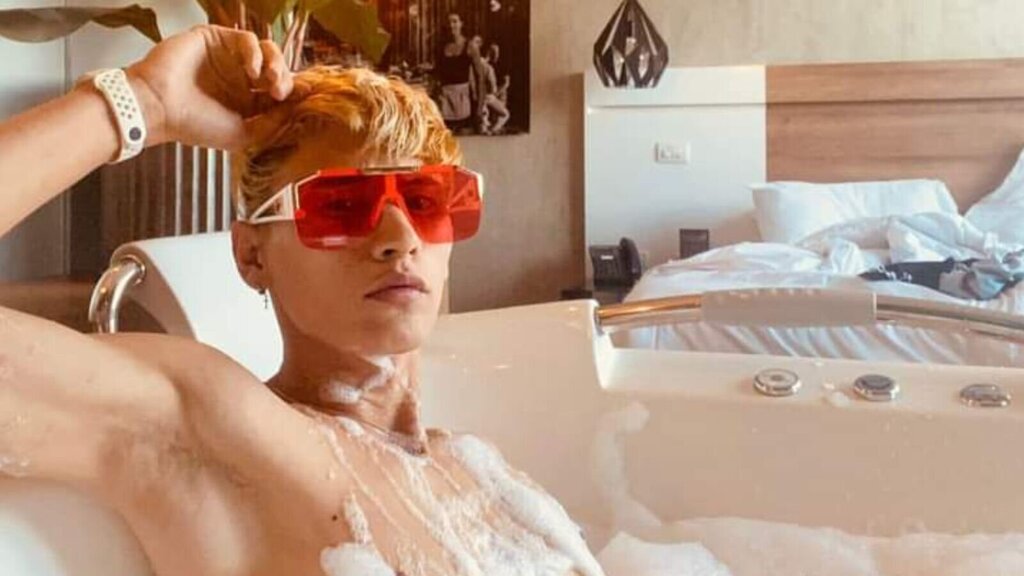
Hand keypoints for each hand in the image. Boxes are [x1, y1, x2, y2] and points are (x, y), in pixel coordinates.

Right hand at [125, 25, 304, 150]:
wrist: (159, 107)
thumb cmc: (194, 125)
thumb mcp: (242, 134)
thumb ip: (271, 123)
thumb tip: (297, 108)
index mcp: (247, 101)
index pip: (279, 91)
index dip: (295, 92)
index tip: (305, 97)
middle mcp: (240, 79)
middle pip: (277, 70)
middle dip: (285, 79)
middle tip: (281, 91)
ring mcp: (228, 57)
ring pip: (266, 50)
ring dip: (276, 63)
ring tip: (271, 79)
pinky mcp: (215, 39)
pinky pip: (246, 38)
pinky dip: (255, 52)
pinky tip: (252, 70)